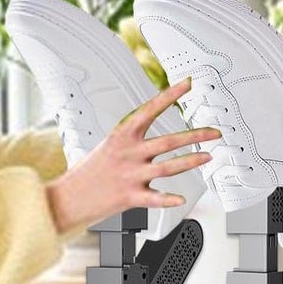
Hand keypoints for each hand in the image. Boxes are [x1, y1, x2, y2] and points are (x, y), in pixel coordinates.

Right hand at [44, 77, 219, 233]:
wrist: (67, 198)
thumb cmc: (89, 173)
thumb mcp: (108, 147)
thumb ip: (132, 141)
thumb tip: (153, 136)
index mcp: (122, 137)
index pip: (149, 110)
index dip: (169, 95)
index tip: (187, 84)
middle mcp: (129, 154)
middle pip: (168, 142)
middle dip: (195, 136)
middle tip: (215, 132)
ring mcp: (130, 175)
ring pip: (168, 168)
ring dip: (191, 161)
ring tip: (208, 156)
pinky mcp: (130, 197)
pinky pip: (155, 198)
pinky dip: (170, 199)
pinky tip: (183, 199)